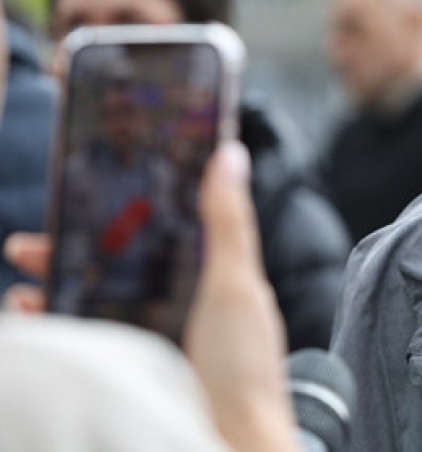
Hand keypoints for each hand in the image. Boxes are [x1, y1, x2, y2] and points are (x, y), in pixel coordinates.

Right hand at [2, 142, 298, 451]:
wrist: (229, 444)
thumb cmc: (245, 368)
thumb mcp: (237, 285)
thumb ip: (227, 223)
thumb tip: (228, 153)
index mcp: (203, 279)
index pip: (153, 235)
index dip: (117, 214)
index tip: (80, 192)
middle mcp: (171, 307)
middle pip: (108, 267)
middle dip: (65, 252)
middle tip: (25, 246)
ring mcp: (145, 342)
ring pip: (85, 304)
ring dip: (48, 290)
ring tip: (23, 288)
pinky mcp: (123, 370)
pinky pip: (77, 345)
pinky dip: (48, 330)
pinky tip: (29, 320)